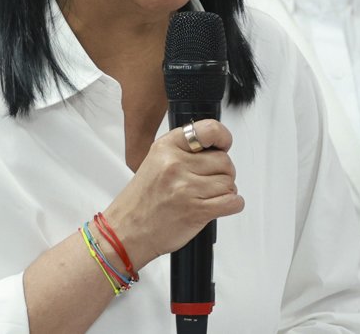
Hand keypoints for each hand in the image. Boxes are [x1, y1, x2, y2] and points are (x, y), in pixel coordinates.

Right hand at [102, 120, 242, 268]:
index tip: (223, 145)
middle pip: (224, 160)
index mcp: (166, 147)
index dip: (222, 138)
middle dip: (222, 172)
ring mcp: (187, 188)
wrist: (125, 230)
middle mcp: (176, 165)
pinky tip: (218, 206)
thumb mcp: (155, 162)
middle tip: (208, 181)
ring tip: (207, 196)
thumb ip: (183, 151)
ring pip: (229, 182)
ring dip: (225, 191)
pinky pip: (233, 202)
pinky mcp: (197, 210)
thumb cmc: (140, 201)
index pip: (208, 130)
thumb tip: (215, 148)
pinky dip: (232, 205)